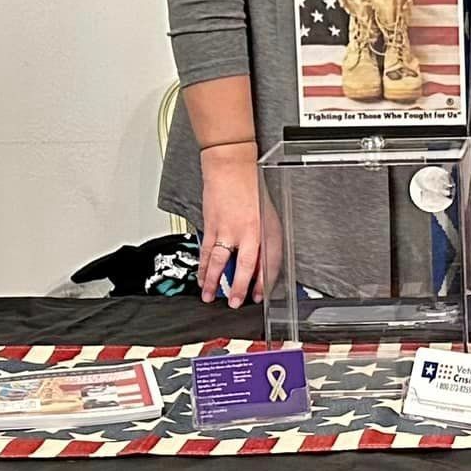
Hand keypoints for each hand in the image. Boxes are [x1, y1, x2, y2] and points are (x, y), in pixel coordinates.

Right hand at [198, 144, 269, 308]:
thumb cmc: (250, 188)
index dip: (264, 282)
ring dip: (214, 282)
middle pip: (245, 266)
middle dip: (240, 288)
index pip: (270, 262)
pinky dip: (202, 267)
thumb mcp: (267, 215)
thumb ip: (263, 240)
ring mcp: (229, 229)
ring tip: (210, 297)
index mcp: (267, 229)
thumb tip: (258, 264)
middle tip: (235, 303)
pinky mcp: (212, 225)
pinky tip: (201, 277)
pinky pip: (206, 252)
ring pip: (220, 262)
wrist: (232, 167)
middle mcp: (250, 231)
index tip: (259, 295)